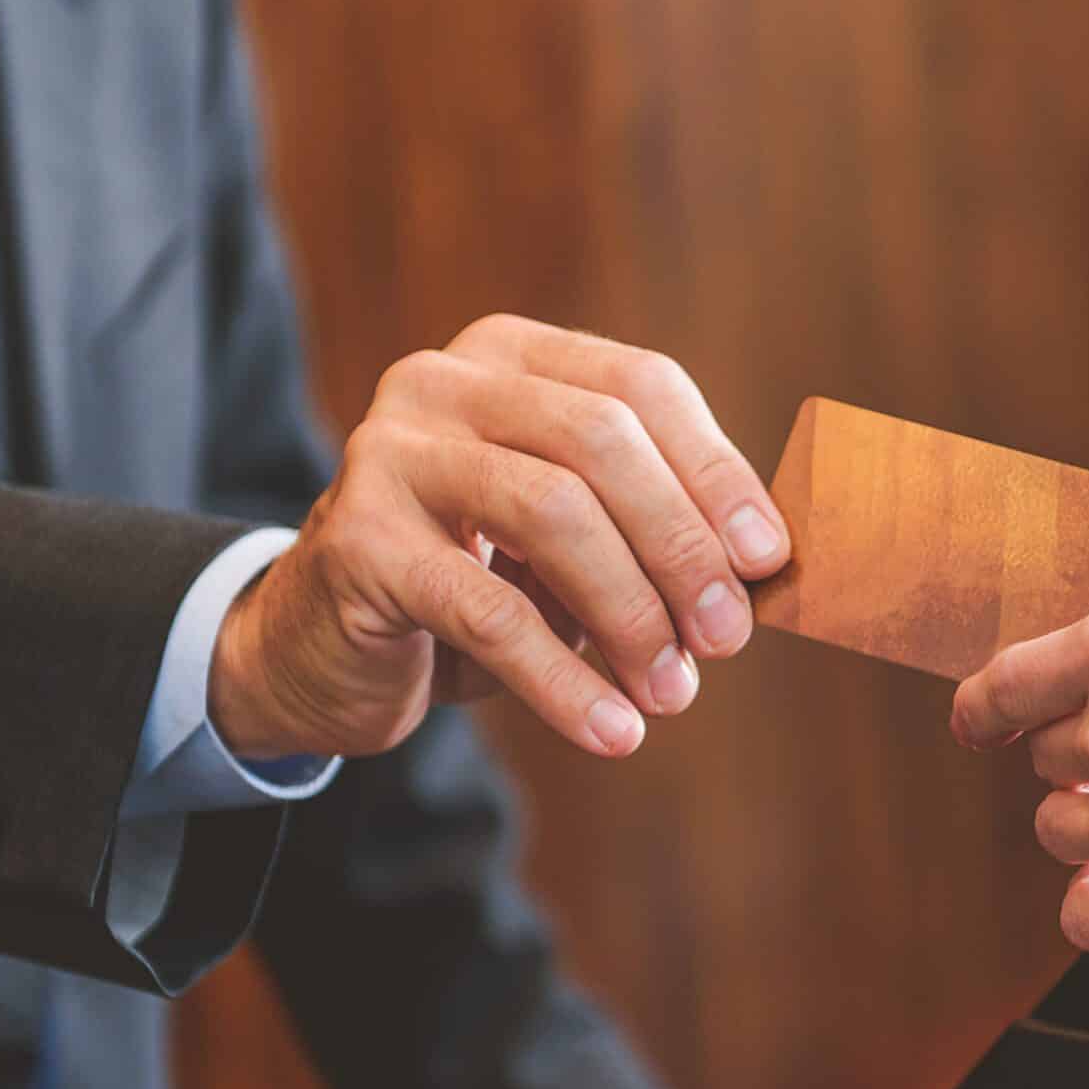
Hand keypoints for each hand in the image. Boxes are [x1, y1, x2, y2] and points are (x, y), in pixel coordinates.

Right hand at [210, 316, 792, 760]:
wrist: (319, 646)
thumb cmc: (472, 583)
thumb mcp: (568, 542)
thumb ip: (651, 530)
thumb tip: (763, 569)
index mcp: (513, 357)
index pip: (642, 386)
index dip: (716, 472)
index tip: (769, 560)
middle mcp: (444, 381)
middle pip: (601, 442)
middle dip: (681, 546)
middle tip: (727, 638)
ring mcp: (391, 450)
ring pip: (550, 513)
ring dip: (630, 614)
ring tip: (672, 694)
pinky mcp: (356, 539)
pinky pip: (487, 612)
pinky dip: (562, 681)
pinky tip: (611, 731)